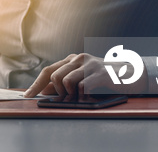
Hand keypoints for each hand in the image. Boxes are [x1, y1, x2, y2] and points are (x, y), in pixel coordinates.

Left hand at [23, 53, 146, 97]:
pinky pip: (82, 87)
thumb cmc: (103, 80)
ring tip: (80, 96)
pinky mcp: (99, 73)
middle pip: (55, 76)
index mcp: (72, 59)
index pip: (48, 70)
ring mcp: (90, 64)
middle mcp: (79, 58)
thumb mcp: (81, 78)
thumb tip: (43, 91)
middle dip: (58, 92)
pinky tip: (89, 95)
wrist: (129, 75)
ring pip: (66, 81)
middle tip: (67, 99)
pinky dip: (82, 96)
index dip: (36, 84)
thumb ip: (63, 82)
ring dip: (71, 94)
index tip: (27, 95)